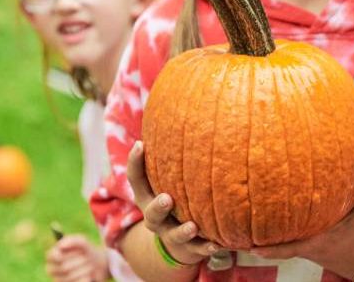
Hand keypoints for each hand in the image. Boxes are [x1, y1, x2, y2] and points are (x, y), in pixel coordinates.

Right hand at [45, 235, 108, 281]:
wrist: (96, 264)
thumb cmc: (84, 251)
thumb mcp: (82, 242)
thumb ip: (72, 241)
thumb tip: (61, 246)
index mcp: (52, 256)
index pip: (51, 256)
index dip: (67, 254)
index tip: (79, 252)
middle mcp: (52, 269)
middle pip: (64, 267)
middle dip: (80, 261)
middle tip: (87, 258)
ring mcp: (58, 280)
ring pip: (70, 277)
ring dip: (85, 270)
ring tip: (90, 266)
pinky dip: (85, 278)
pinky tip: (88, 275)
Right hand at [127, 140, 221, 265]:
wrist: (182, 240)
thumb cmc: (179, 195)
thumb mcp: (172, 175)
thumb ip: (177, 151)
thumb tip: (189, 105)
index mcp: (149, 195)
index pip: (136, 179)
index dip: (135, 163)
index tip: (141, 144)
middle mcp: (156, 216)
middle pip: (150, 212)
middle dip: (157, 206)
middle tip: (167, 198)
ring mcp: (171, 233)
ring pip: (173, 234)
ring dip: (182, 230)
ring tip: (193, 226)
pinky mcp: (189, 248)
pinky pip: (197, 250)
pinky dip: (206, 247)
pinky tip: (218, 244)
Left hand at [249, 176, 353, 278]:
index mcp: (314, 242)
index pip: (288, 248)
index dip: (270, 249)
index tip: (251, 248)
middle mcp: (304, 246)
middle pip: (276, 246)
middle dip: (256, 240)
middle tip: (234, 231)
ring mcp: (302, 246)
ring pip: (278, 242)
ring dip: (261, 236)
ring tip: (239, 225)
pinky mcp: (303, 243)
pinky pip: (284, 240)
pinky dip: (272, 234)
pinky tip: (259, 222)